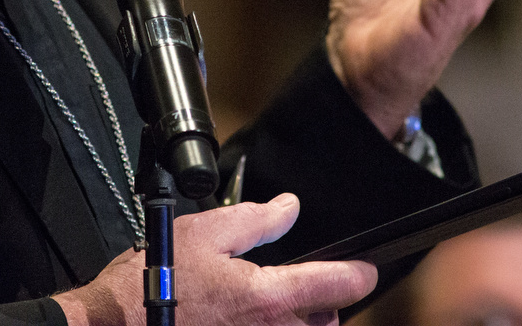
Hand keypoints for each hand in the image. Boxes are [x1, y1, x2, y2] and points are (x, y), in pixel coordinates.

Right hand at [52, 194, 375, 325]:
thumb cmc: (155, 283)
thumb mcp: (206, 233)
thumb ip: (257, 220)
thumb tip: (289, 208)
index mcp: (270, 297)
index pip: (340, 286)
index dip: (359, 272)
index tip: (366, 267)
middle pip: (326, 322)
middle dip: (322, 303)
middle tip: (301, 284)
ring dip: (299, 323)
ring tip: (268, 305)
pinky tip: (245, 317)